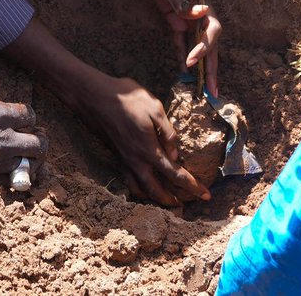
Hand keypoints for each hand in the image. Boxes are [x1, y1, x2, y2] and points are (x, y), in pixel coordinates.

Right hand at [0, 88, 44, 183]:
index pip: (30, 116)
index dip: (28, 117)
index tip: (21, 119)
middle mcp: (3, 139)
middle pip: (39, 143)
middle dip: (39, 140)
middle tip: (32, 139)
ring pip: (31, 165)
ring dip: (32, 160)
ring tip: (26, 157)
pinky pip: (12, 181)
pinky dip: (16, 177)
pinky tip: (11, 171)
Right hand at [76, 70, 210, 206]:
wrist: (94, 96)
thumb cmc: (126, 98)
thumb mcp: (154, 108)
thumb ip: (167, 132)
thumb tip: (176, 156)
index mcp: (149, 150)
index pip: (175, 175)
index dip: (192, 186)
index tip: (206, 195)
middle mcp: (136, 160)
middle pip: (156, 190)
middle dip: (172, 200)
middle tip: (185, 204)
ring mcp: (124, 160)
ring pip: (140, 189)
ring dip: (154, 198)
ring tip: (166, 200)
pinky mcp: (116, 155)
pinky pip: (129, 181)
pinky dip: (138, 190)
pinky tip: (143, 185)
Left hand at [136, 0, 220, 94]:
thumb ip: (181, 0)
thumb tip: (202, 11)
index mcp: (202, 3)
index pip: (211, 31)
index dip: (205, 48)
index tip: (192, 61)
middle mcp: (198, 13)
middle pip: (210, 45)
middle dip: (212, 69)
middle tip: (213, 93)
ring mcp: (187, 18)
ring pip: (197, 47)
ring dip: (200, 67)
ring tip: (203, 90)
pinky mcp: (174, 21)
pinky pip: (181, 42)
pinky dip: (181, 55)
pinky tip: (182, 71)